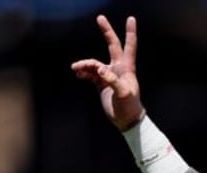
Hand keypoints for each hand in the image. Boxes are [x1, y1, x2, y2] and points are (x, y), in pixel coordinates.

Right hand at [71, 15, 143, 130]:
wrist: (125, 120)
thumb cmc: (129, 106)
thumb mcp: (123, 93)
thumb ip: (112, 80)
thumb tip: (99, 69)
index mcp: (127, 68)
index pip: (129, 46)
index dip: (130, 32)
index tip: (131, 18)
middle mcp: (118, 69)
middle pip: (112, 46)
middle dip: (106, 32)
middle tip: (100, 18)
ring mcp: (109, 75)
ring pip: (95, 63)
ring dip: (85, 64)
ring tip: (76, 69)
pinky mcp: (101, 83)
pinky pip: (90, 73)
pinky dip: (83, 72)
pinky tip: (78, 73)